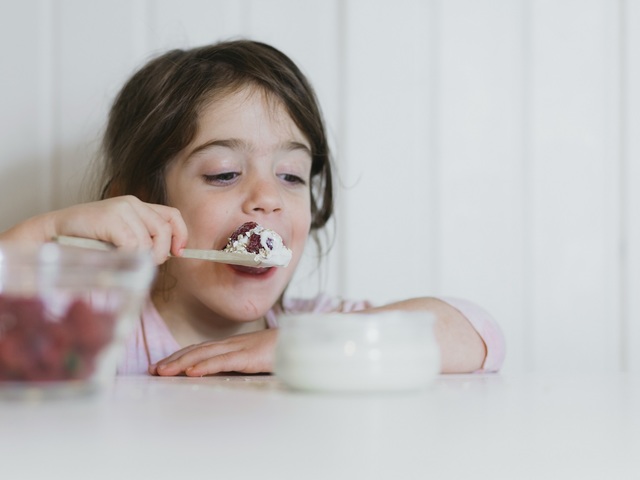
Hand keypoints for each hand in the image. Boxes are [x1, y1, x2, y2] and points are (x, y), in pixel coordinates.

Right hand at [2, 195, 187, 264]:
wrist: (52, 233)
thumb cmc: (87, 240)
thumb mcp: (121, 237)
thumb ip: (143, 239)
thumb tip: (168, 254)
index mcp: (137, 206)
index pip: (172, 215)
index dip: (180, 234)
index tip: (178, 252)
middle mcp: (132, 203)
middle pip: (164, 231)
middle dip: (159, 253)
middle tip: (145, 263)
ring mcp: (121, 209)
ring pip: (149, 241)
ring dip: (141, 257)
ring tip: (123, 259)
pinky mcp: (111, 218)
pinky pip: (133, 245)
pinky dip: (127, 256)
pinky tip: (114, 256)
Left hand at [149, 329, 276, 375]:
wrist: (306, 341)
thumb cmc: (286, 350)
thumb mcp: (260, 358)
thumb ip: (244, 363)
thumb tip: (230, 373)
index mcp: (235, 345)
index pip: (202, 349)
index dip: (181, 355)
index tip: (163, 364)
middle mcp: (233, 343)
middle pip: (197, 349)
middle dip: (173, 359)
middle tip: (153, 369)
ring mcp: (240, 348)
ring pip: (204, 354)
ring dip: (181, 362)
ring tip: (163, 371)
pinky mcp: (249, 356)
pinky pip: (223, 361)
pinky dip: (205, 366)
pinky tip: (191, 372)